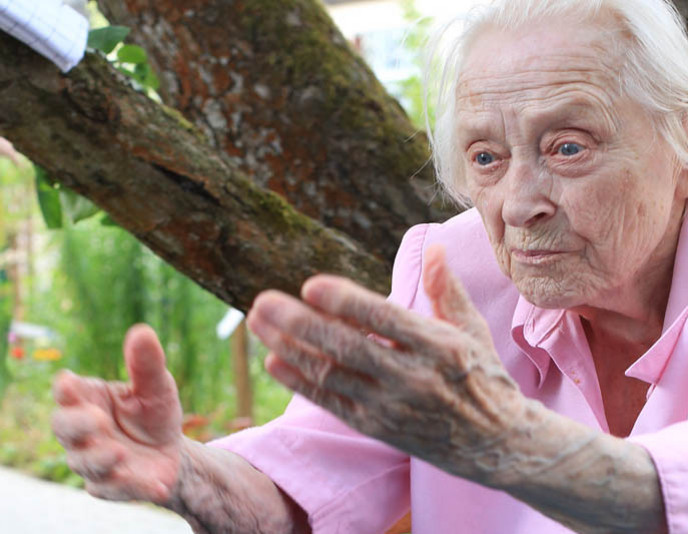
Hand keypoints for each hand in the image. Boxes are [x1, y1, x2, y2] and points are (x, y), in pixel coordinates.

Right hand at [51, 324, 183, 501]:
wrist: (172, 454)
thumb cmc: (153, 413)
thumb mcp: (157, 387)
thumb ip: (146, 364)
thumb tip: (142, 332)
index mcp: (88, 398)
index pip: (67, 392)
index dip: (65, 390)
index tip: (68, 384)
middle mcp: (82, 431)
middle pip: (63, 428)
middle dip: (77, 424)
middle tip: (98, 420)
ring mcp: (91, 461)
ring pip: (85, 462)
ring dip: (102, 458)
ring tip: (120, 452)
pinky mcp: (108, 487)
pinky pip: (117, 489)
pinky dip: (137, 487)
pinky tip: (158, 486)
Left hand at [247, 245, 525, 482]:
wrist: (497, 445)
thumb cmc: (483, 376)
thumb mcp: (472, 330)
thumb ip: (447, 290)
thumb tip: (435, 248)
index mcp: (440, 347)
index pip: (385, 321)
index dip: (346, 303)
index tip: (310, 284)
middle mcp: (414, 379)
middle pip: (347, 348)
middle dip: (300, 324)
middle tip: (262, 301)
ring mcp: (392, 407)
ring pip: (331, 375)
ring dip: (289, 349)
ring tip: (256, 323)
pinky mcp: (377, 428)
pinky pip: (331, 403)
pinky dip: (300, 383)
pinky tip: (272, 361)